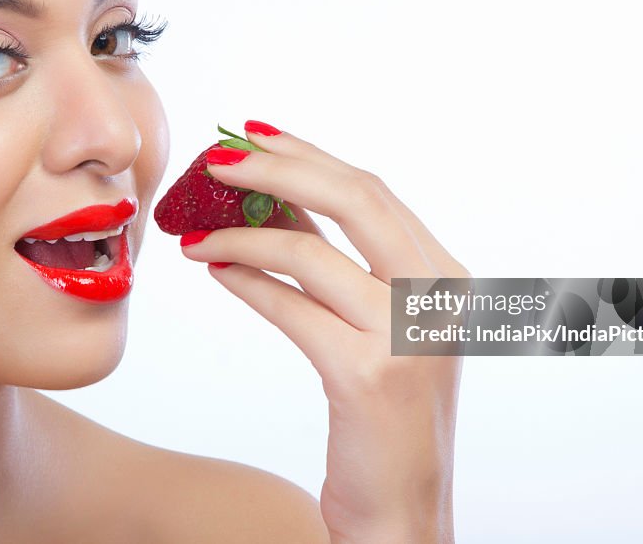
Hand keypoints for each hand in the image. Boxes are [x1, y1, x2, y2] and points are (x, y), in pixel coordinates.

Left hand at [179, 122, 466, 543]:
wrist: (404, 511)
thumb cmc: (386, 419)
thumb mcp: (376, 328)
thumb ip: (336, 265)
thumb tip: (274, 202)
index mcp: (447, 277)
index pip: (374, 191)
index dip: (310, 155)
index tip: (257, 135)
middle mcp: (439, 297)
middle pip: (355, 197)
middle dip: (279, 166)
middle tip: (218, 158)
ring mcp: (408, 335)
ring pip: (312, 251)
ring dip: (241, 231)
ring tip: (195, 230)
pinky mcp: (368, 376)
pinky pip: (291, 307)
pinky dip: (247, 282)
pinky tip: (215, 269)